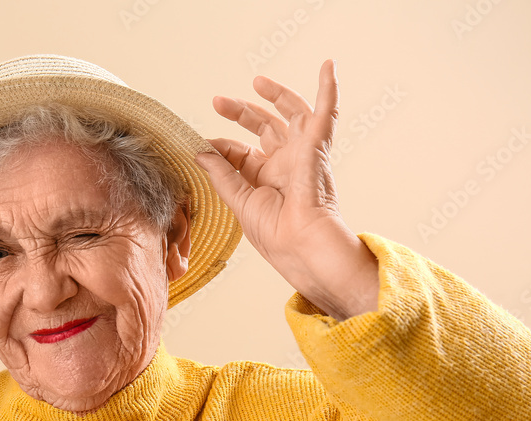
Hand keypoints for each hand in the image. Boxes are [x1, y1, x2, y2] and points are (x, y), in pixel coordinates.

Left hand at [195, 59, 378, 319]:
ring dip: (276, 95)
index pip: (241, 151)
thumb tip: (200, 152)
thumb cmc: (274, 233)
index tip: (201, 144)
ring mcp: (302, 153)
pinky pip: (327, 112)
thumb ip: (221, 174)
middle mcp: (285, 163)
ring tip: (257, 82)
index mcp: (265, 178)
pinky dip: (329, 89)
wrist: (299, 244)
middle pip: (264, 127)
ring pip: (291, 114)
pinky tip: (328, 67)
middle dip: (241, 112)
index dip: (221, 145)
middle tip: (218, 102)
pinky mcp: (317, 146)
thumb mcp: (239, 200)